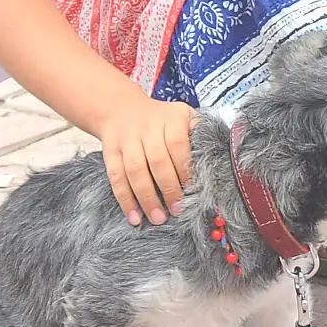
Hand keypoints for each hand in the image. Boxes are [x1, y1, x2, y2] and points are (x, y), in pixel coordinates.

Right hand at [99, 95, 193, 226]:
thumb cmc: (161, 120)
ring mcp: (126, 138)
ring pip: (135, 170)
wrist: (120, 109)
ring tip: (158, 218)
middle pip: (157, 160)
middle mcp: (147, 125)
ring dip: (146, 198)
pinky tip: (133, 216)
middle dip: (168, 188)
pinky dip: (125, 199)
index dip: (184, 169)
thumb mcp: (182, 116)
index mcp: (171, 117)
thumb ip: (198, 134)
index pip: (178, 144)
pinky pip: (116, 177)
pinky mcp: (110, 151)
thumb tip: (216, 162)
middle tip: (177, 210)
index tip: (192, 190)